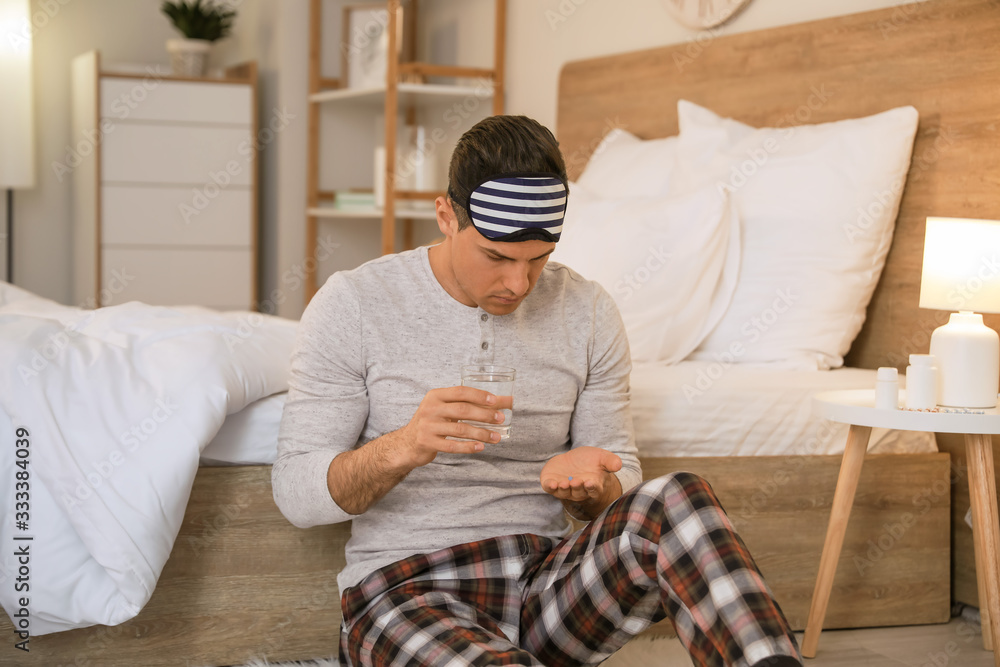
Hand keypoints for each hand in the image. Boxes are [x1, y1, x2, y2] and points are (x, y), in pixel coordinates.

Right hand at [396, 386, 513, 467]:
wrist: (408, 442)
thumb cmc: (433, 422)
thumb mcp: (443, 408)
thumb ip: (466, 404)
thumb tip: (501, 402)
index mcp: (435, 395)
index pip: (460, 392)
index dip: (479, 395)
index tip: (496, 401)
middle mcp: (430, 409)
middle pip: (462, 410)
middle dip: (485, 414)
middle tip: (501, 418)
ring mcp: (428, 426)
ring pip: (460, 430)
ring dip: (481, 433)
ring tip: (496, 437)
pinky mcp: (427, 442)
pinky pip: (452, 446)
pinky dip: (468, 447)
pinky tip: (480, 447)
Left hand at [540, 446, 621, 505]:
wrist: (573, 460)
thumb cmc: (591, 461)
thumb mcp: (602, 458)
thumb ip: (610, 462)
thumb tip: (618, 464)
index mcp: (593, 485)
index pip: (594, 490)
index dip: (592, 487)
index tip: (590, 482)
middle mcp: (578, 490)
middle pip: (578, 492)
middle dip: (576, 488)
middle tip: (575, 481)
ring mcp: (565, 489)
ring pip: (564, 493)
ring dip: (563, 489)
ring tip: (563, 483)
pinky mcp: (552, 484)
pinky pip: (550, 489)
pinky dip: (550, 487)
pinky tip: (551, 484)